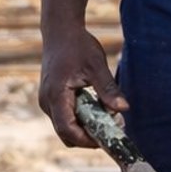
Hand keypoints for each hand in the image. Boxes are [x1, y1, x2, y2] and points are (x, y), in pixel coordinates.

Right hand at [38, 28, 124, 148]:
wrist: (60, 31)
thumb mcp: (96, 66)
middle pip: (65, 133)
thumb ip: (108, 89)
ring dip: (84, 127)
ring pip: (65, 126)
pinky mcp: (51, 98)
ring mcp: (47, 101)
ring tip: (107, 117)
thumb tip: (123, 109)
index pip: (68, 130)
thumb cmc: (77, 45)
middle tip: (111, 130)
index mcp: (56, 95)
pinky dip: (80, 118)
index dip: (87, 140)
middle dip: (88, 136)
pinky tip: (97, 109)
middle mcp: (47, 102)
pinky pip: (65, 117)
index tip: (107, 139)